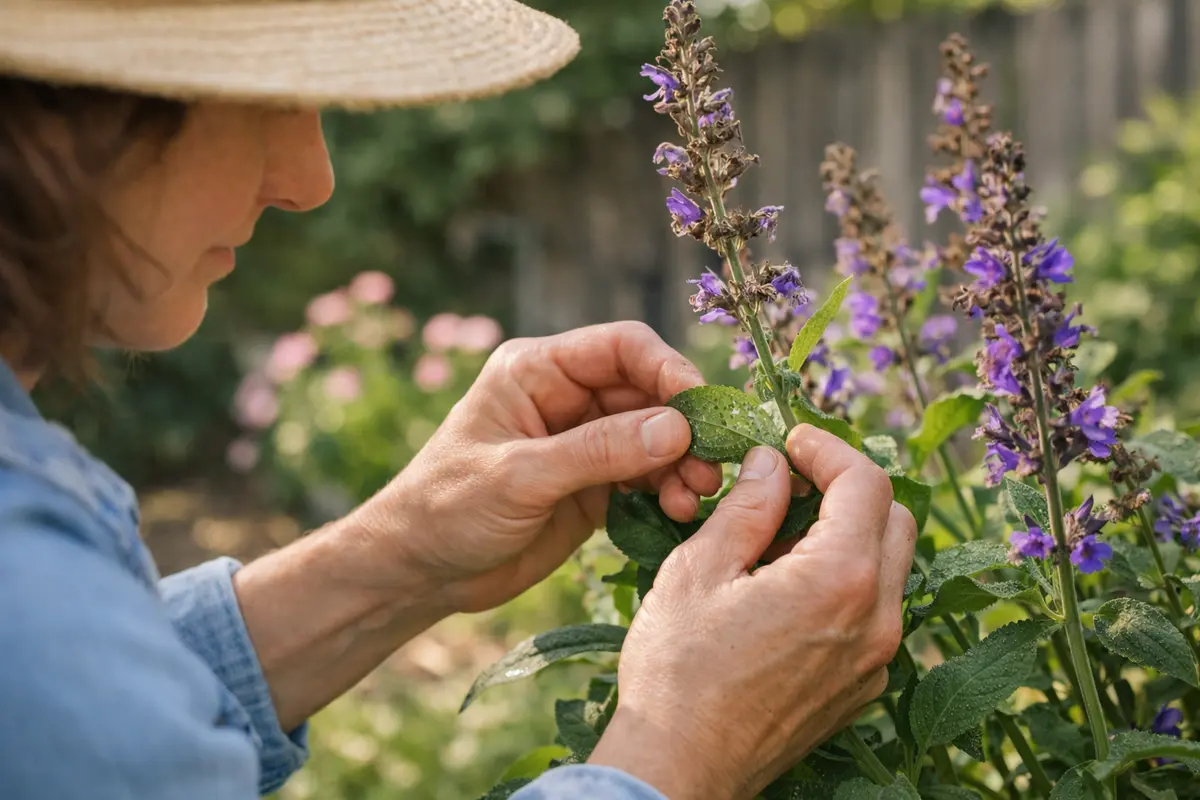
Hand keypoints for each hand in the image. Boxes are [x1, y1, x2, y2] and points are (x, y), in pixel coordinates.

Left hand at [343, 321, 722, 612]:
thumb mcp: (519, 477)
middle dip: (684, 428)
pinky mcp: (593, 485)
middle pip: (649, 393)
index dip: (668, 371)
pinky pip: (646, 477)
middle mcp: (566, 398)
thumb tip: (676, 428)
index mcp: (538, 371)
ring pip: (656, 438)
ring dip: (682, 464)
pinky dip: (668, 491)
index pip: (622, 348)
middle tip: (707, 470)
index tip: (700, 412)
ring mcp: (582, 442)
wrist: (417, 571)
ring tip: (694, 499)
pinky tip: (678, 512)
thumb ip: (597, 452)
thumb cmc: (447, 508)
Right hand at [588, 426, 916, 799]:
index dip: (828, 448)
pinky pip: (875, 613)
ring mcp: (876, 660)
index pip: (867, 482)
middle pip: (895, 519)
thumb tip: (772, 463)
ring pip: (889, 567)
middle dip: (848, 486)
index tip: (790, 441)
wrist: (679, 768)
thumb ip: (748, 506)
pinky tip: (787, 587)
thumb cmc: (678, 670)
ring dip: (848, 534)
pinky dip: (845, 581)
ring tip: (781, 535)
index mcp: (840, 580)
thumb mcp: (699, 569)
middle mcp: (878, 620)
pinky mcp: (862, 687)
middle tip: (792, 480)